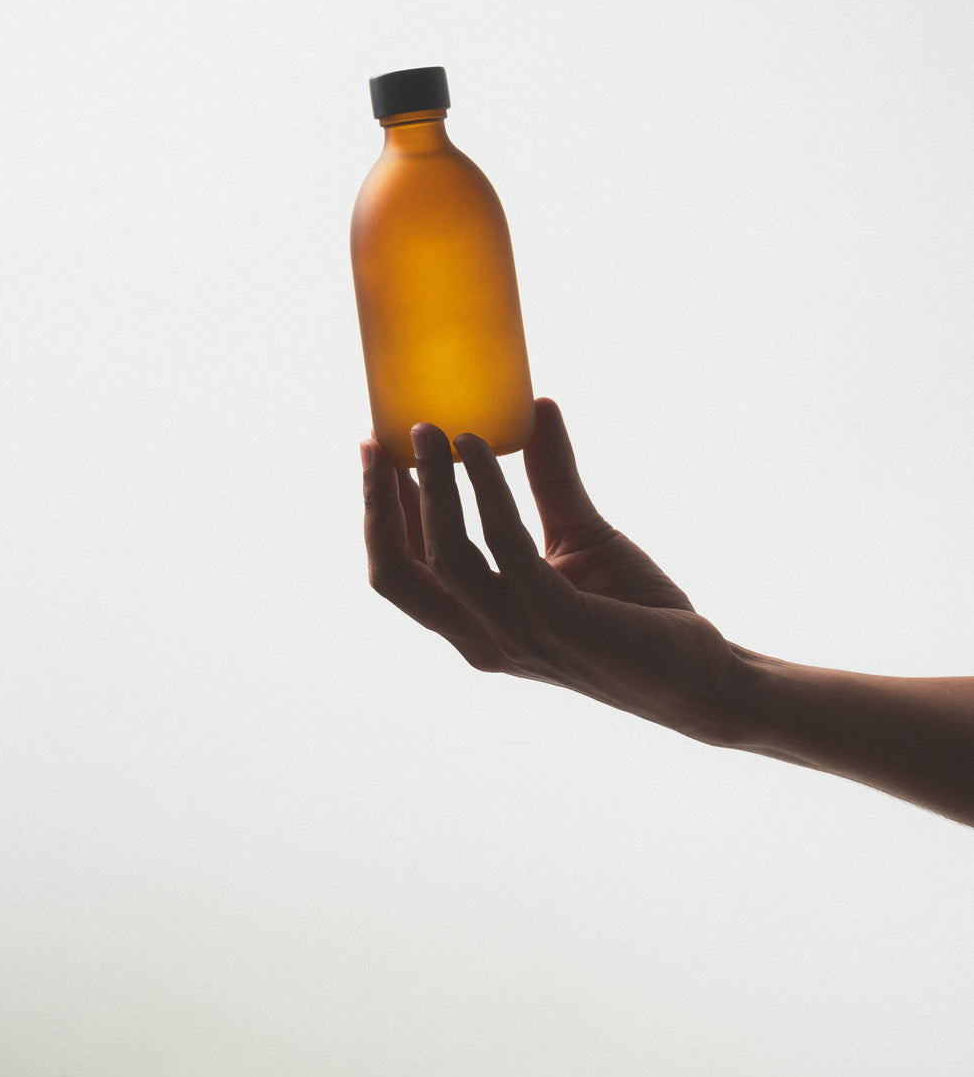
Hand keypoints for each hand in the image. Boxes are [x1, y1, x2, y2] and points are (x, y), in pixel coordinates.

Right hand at [362, 398, 749, 746]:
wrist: (700, 669)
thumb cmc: (636, 611)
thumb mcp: (580, 532)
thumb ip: (550, 479)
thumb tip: (538, 407)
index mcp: (477, 622)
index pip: (403, 571)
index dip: (379, 513)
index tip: (375, 449)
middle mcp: (483, 636)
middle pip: (399, 572)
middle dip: (381, 503)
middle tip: (382, 438)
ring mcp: (515, 634)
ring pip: (443, 556)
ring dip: (431, 486)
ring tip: (432, 430)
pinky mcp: (555, 619)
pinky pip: (503, 546)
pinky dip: (485, 491)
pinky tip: (480, 449)